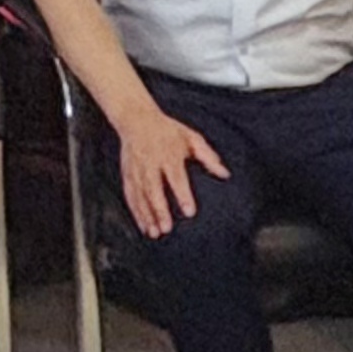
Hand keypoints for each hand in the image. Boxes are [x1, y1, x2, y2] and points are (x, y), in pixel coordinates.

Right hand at [114, 111, 229, 238]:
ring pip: (139, 194)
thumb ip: (207, 156)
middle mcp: (150, 162)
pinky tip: (143, 225)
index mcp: (168, 153)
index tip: (189, 212)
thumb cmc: (168, 130)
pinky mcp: (127, 173)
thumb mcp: (191, 137)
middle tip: (167, 228)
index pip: (175, 176)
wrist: (136, 118)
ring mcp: (136, 169)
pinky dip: (135, 211)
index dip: (182, 195)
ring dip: (146, 214)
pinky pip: (130, 195)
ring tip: (155, 232)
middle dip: (159, 209)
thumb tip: (225, 174)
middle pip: (153, 188)